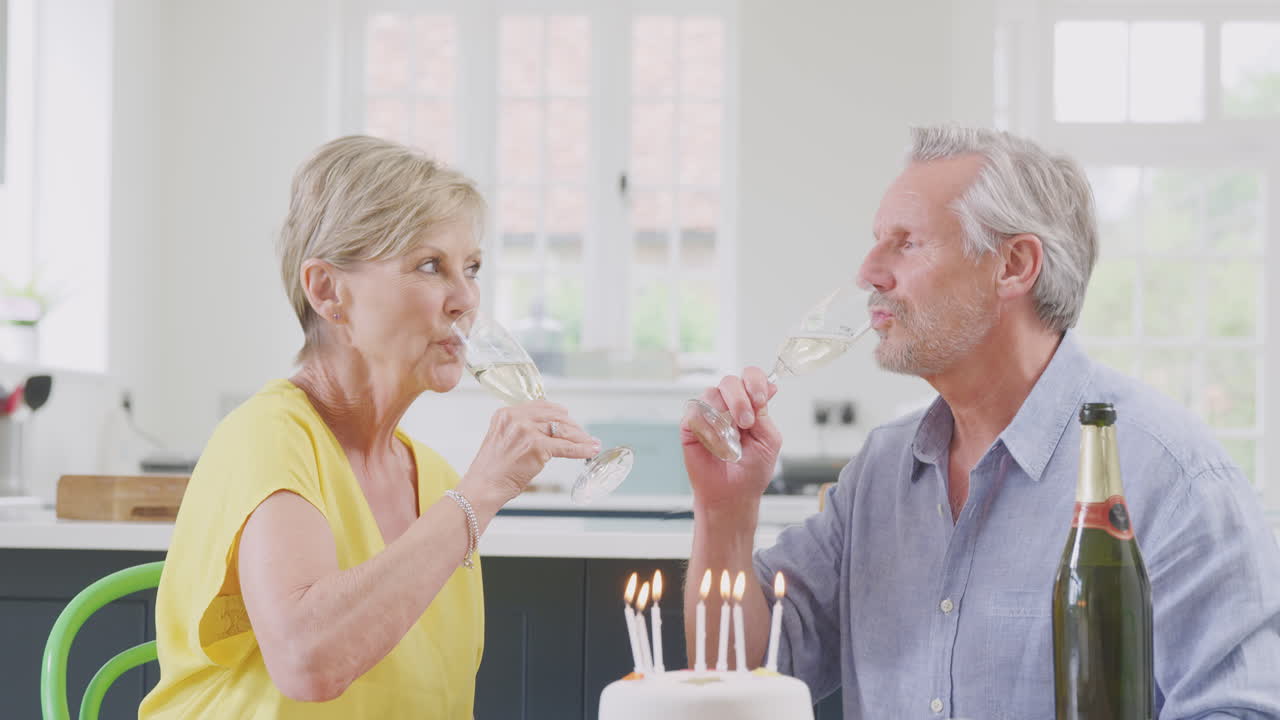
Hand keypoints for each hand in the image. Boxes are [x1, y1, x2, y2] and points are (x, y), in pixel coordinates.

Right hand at [459, 400, 599, 516]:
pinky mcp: (537, 447)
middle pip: (554, 417)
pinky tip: (589, 450)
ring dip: (580, 437)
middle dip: (572, 426)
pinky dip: (581, 449)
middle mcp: (516, 418)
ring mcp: (527, 431)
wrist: (483, 487)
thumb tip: (548, 431)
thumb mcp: (502, 440)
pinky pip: (566, 447)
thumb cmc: (492, 471)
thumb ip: (521, 430)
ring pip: (562, 431)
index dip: (558, 413)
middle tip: (582, 434)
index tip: (568, 418)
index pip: (540, 406)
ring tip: (591, 442)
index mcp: (506, 414)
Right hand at [681, 366, 780, 516]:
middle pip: (730, 381)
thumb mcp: (769, 440)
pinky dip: (708, 428)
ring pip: (711, 393)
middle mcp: (728, 406)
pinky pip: (695, 413)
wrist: (733, 495)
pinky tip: (716, 444)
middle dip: (740, 399)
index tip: (760, 398)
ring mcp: (708, 414)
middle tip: (746, 423)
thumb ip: (765, 414)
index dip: (755, 381)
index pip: (750, 377)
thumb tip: (768, 388)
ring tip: (731, 436)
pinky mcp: (690, 426)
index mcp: (749, 406)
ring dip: (724, 412)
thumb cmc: (751, 471)